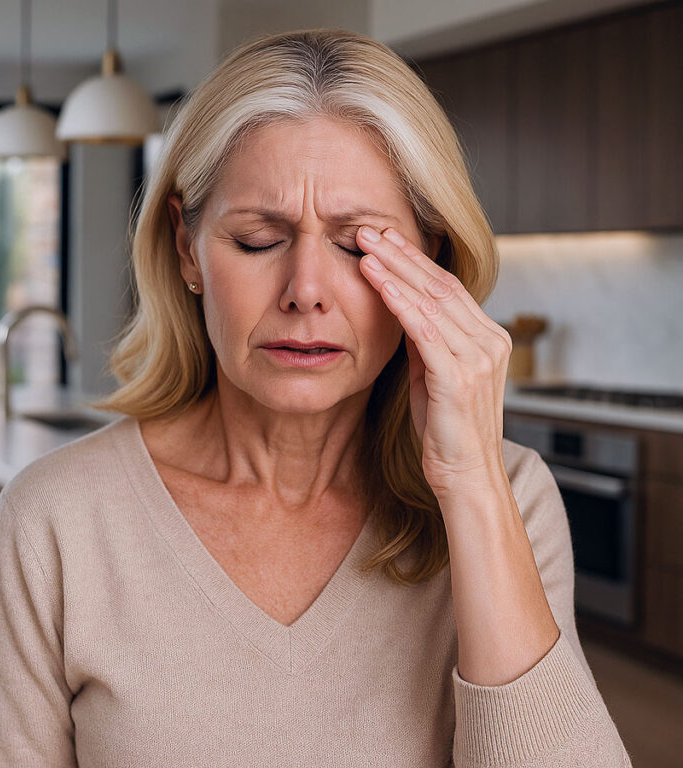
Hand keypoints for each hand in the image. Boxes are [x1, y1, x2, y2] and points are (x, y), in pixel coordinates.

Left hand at [355, 224, 512, 497]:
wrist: (465, 475)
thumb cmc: (447, 428)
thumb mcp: (434, 375)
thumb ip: (425, 341)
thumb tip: (402, 308)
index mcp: (487, 338)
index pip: (447, 287)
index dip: (414, 260)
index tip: (384, 238)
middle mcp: (489, 341)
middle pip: (440, 285)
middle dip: (401, 254)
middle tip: (368, 229)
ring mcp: (478, 358)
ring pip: (432, 302)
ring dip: (395, 271)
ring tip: (365, 247)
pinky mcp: (459, 378)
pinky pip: (426, 332)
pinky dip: (401, 305)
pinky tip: (379, 283)